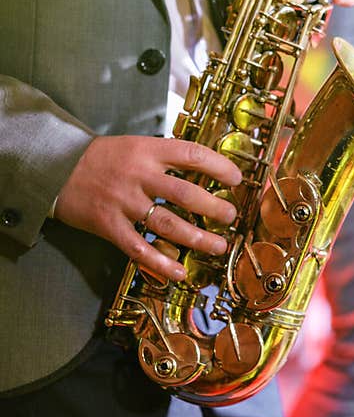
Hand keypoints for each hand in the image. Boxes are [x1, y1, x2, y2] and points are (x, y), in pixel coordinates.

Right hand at [54, 137, 242, 281]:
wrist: (53, 166)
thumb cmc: (102, 157)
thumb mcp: (136, 145)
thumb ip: (166, 157)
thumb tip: (206, 169)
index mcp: (148, 151)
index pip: (191, 154)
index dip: (219, 166)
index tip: (237, 178)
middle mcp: (138, 175)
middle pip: (185, 193)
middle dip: (214, 207)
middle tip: (231, 216)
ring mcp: (123, 201)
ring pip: (167, 223)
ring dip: (197, 237)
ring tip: (218, 245)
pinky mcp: (108, 225)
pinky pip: (138, 247)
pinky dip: (160, 262)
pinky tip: (179, 271)